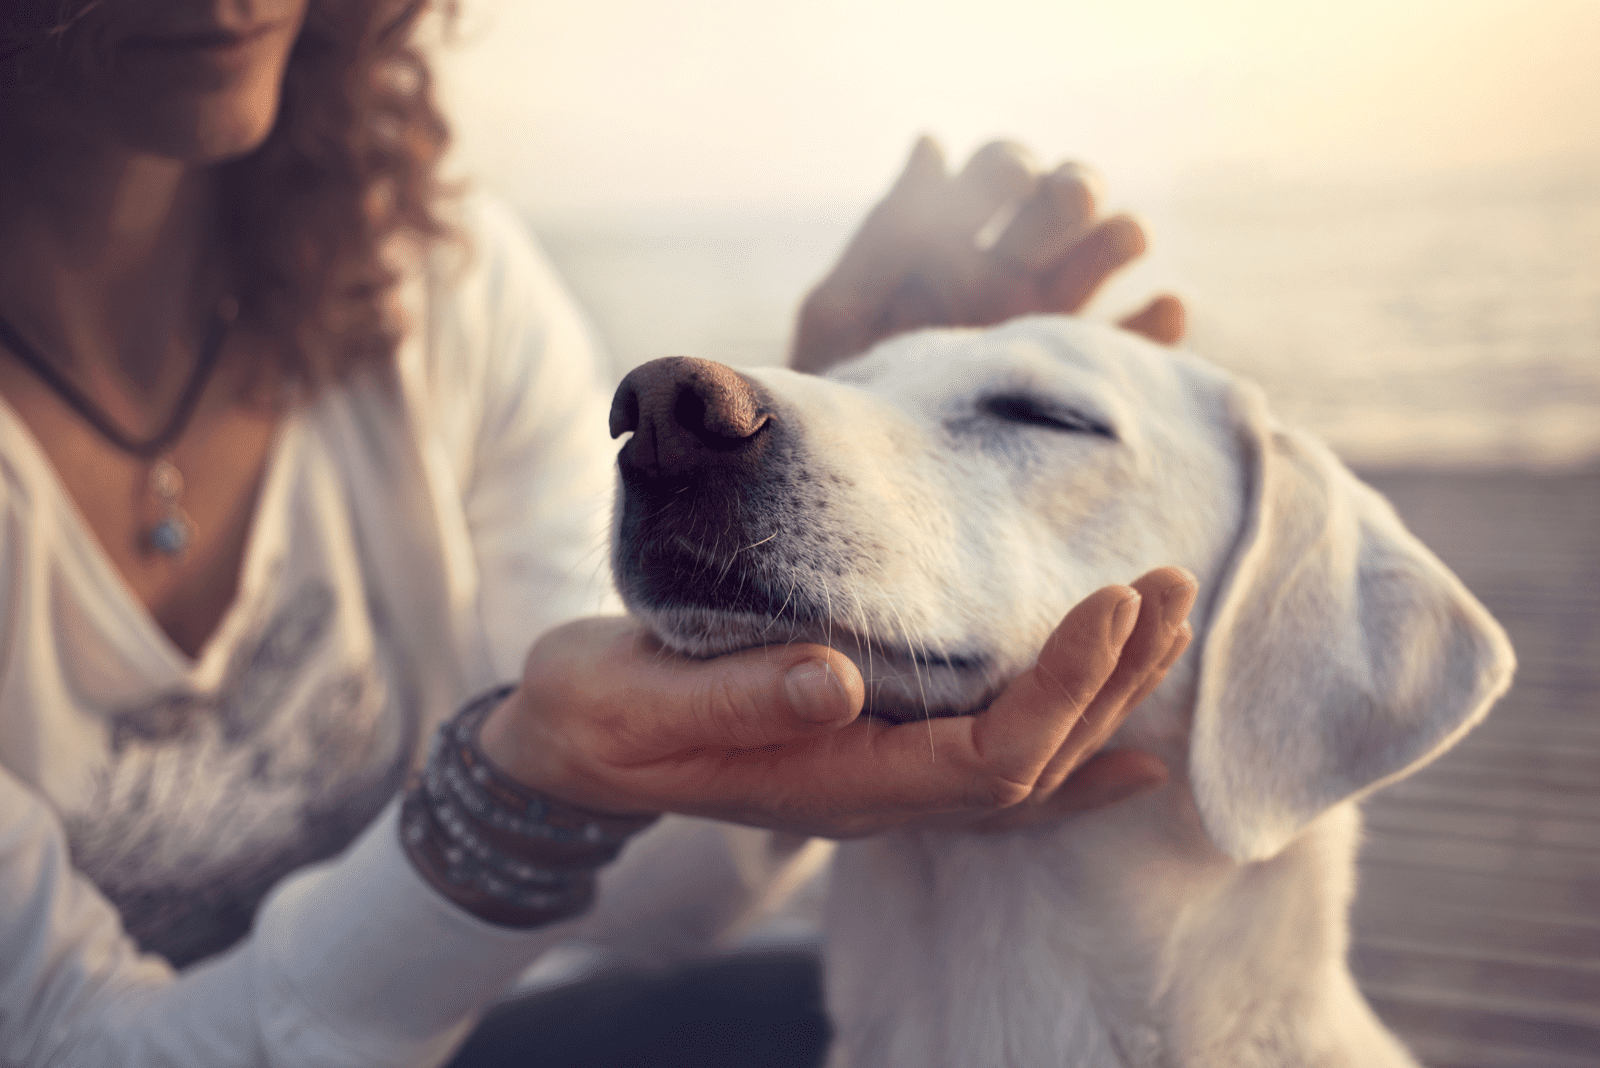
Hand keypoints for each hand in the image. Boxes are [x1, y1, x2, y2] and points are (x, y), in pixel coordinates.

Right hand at [478, 568, 1196, 838]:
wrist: (569, 744)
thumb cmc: (598, 717)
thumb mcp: (642, 702)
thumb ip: (736, 699)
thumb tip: (836, 679)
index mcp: (837, 784)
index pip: (988, 757)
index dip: (1062, 688)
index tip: (1112, 600)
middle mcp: (878, 792)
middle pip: (1034, 762)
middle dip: (1113, 679)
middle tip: (1171, 587)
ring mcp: (881, 776)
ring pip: (1027, 761)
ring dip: (1104, 695)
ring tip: (1166, 623)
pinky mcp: (873, 744)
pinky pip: (994, 764)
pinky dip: (1069, 750)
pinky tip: (1127, 747)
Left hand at [791, 137, 1185, 373]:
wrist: (864, 489)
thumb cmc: (838, 397)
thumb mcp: (842, 314)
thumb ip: (885, 236)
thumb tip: (932, 143)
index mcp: (950, 245)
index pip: (996, 176)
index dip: (1009, 167)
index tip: (1011, 179)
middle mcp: (1007, 274)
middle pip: (1061, 205)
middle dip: (1071, 189)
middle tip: (1071, 199)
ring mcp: (1047, 325)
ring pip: (1103, 258)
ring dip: (1119, 236)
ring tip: (1125, 237)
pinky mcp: (1078, 382)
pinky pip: (1135, 347)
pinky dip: (1159, 324)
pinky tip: (1165, 309)